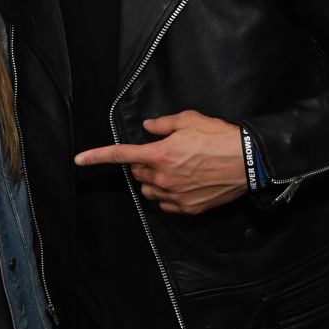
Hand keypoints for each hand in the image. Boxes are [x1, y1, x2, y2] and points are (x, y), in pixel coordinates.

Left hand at [75, 110, 248, 214]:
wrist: (249, 161)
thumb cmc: (220, 137)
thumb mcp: (190, 119)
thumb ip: (164, 124)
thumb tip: (148, 128)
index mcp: (160, 154)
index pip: (121, 156)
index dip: (96, 157)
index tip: (79, 160)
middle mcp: (163, 177)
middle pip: (137, 173)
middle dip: (143, 164)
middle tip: (165, 153)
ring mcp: (175, 196)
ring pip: (149, 191)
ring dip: (154, 181)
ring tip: (176, 170)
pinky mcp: (188, 209)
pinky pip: (166, 204)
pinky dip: (169, 195)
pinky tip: (185, 184)